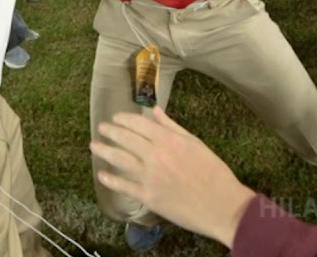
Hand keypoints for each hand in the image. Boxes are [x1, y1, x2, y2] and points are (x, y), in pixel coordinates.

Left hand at [91, 107, 255, 247]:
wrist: (222, 205)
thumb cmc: (213, 172)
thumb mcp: (195, 143)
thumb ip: (172, 127)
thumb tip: (155, 110)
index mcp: (169, 140)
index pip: (139, 124)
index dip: (124, 119)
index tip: (115, 117)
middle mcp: (156, 155)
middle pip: (126, 139)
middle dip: (110, 131)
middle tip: (101, 128)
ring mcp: (150, 177)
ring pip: (120, 160)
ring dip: (105, 151)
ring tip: (94, 146)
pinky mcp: (148, 197)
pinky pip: (124, 186)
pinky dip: (111, 179)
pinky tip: (101, 174)